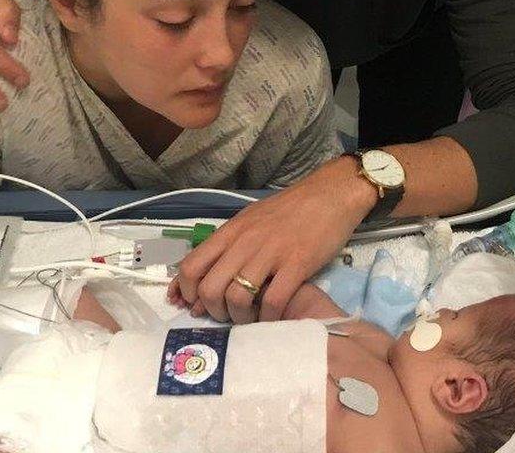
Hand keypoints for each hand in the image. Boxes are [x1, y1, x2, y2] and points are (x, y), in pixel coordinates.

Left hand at [169, 157, 376, 323]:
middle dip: (213, 311)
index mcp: (230, 231)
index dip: (185, 292)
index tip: (193, 305)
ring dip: (239, 318)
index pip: (191, 266)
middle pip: (210, 289)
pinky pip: (273, 300)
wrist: (329, 195)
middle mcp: (245, 242)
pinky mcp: (297, 264)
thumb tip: (204, 279)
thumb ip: (227, 247)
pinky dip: (268, 317)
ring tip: (250, 318)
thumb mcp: (250, 221)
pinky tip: (273, 316)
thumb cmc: (289, 210)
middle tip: (226, 315)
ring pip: (237, 298)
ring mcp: (271, 253)